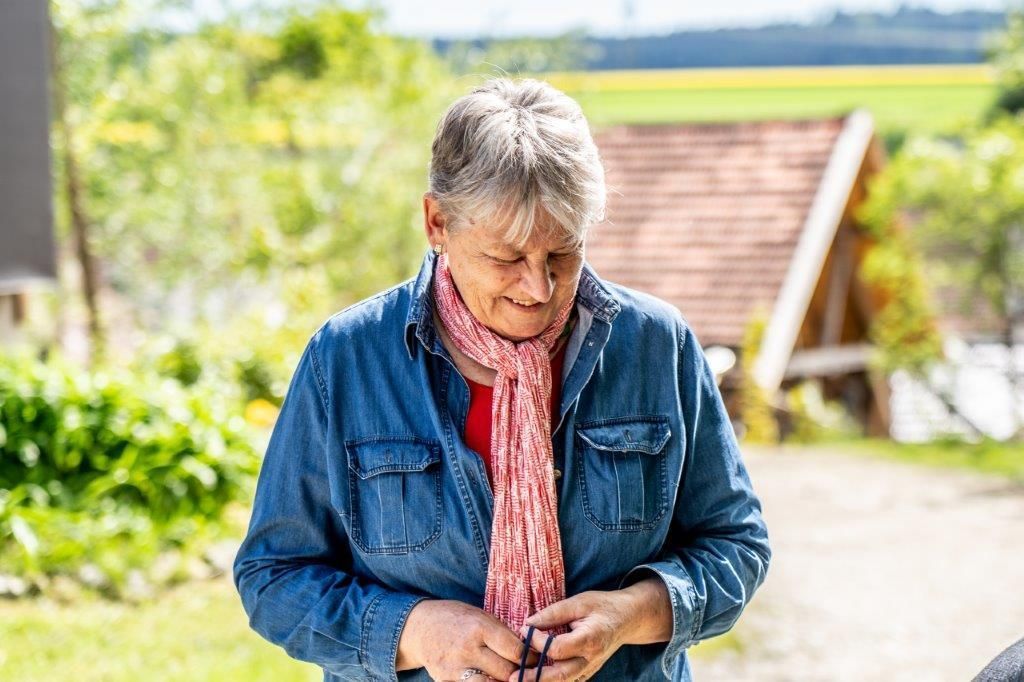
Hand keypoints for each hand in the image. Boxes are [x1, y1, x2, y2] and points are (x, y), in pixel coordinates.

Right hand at [396, 599, 540, 680]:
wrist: (420, 628)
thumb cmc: (456, 618)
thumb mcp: (480, 616)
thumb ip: (502, 633)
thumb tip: (529, 649)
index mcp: (480, 628)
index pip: (516, 651)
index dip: (530, 658)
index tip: (535, 659)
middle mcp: (468, 649)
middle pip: (506, 673)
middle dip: (520, 675)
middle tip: (525, 672)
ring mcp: (455, 669)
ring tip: (507, 678)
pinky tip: (488, 679)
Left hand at [504, 589, 635, 681]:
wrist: (627, 619)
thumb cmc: (602, 606)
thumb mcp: (579, 602)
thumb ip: (554, 613)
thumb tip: (528, 623)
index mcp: (590, 640)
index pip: (557, 648)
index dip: (537, 642)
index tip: (525, 630)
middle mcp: (590, 659)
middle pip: (560, 675)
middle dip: (534, 677)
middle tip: (512, 677)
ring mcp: (590, 669)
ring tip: (519, 680)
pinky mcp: (587, 672)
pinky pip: (568, 681)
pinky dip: (552, 680)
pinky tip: (535, 678)